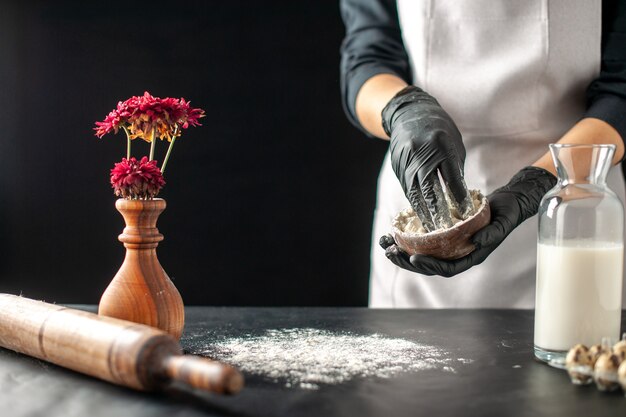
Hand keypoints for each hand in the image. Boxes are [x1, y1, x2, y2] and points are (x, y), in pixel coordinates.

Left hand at [380, 167, 556, 276]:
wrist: (508, 203)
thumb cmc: (507, 213)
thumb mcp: (503, 221)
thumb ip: (493, 233)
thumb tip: (477, 240)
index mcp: (471, 257)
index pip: (447, 269)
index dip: (429, 266)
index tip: (413, 258)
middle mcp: (458, 254)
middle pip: (429, 265)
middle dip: (407, 261)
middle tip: (389, 252)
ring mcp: (450, 246)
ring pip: (422, 254)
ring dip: (402, 250)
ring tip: (384, 243)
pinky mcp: (443, 235)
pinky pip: (423, 241)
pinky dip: (407, 237)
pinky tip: (393, 231)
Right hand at [382, 86, 471, 231]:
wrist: (410, 114)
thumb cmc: (439, 130)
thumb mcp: (453, 144)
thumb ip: (455, 170)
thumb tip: (459, 197)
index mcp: (441, 146)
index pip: (451, 178)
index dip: (459, 198)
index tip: (465, 215)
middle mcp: (421, 154)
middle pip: (430, 189)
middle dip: (438, 212)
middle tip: (446, 232)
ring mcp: (406, 161)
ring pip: (415, 193)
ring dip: (424, 213)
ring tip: (433, 231)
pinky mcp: (397, 167)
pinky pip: (408, 190)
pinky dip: (415, 204)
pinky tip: (422, 216)